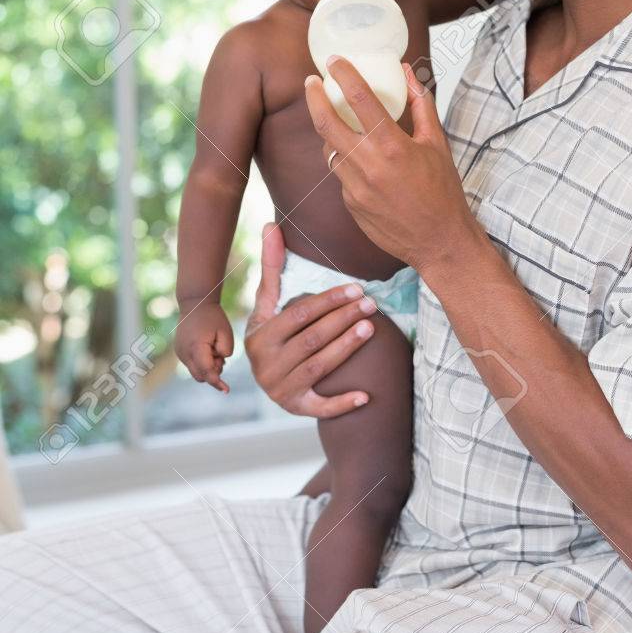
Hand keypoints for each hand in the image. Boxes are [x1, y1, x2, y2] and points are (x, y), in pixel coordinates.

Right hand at [174, 301, 233, 392]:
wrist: (195, 303)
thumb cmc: (213, 317)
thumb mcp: (226, 332)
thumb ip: (226, 351)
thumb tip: (218, 365)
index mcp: (196, 348)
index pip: (208, 372)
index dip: (217, 382)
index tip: (227, 390)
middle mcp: (184, 353)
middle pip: (200, 376)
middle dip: (213, 371)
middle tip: (219, 353)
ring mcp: (179, 352)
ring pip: (196, 371)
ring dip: (207, 366)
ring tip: (213, 347)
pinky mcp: (179, 351)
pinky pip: (192, 364)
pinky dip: (201, 361)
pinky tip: (207, 346)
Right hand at [244, 222, 378, 417]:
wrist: (267, 378)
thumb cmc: (272, 332)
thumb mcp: (267, 303)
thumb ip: (272, 267)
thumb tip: (270, 224)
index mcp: (259, 337)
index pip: (299, 315)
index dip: (328, 301)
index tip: (355, 288)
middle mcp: (266, 365)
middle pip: (312, 339)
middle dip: (343, 319)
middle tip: (371, 303)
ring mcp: (280, 390)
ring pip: (319, 366)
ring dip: (346, 347)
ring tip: (371, 327)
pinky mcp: (295, 408)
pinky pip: (320, 408)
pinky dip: (342, 404)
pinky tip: (366, 395)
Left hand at [304, 58, 479, 273]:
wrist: (440, 242)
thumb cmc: (443, 192)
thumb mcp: (436, 143)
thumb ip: (420, 104)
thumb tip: (406, 72)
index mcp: (393, 146)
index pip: (359, 98)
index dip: (342, 74)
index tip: (334, 61)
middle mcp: (369, 166)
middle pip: (326, 123)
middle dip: (313, 97)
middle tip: (311, 82)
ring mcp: (355, 188)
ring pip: (329, 150)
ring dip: (328, 132)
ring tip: (336, 120)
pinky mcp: (350, 205)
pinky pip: (340, 175)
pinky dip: (346, 162)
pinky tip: (362, 163)